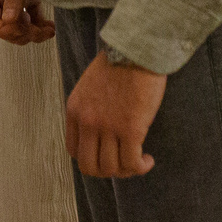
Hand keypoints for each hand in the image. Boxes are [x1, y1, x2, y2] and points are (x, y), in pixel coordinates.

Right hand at [0, 0, 54, 45]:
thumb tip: (9, 21)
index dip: (2, 30)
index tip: (21, 30)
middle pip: (4, 26)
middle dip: (21, 33)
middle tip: (38, 31)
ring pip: (19, 25)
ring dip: (32, 33)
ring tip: (48, 30)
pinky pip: (32, 18)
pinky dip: (40, 26)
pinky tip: (51, 27)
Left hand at [66, 49, 165, 177]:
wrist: (136, 50)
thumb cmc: (119, 63)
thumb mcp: (90, 86)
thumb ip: (90, 109)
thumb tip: (101, 133)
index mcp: (75, 110)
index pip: (74, 150)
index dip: (91, 158)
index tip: (106, 154)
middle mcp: (87, 122)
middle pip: (90, 166)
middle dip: (107, 171)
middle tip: (122, 164)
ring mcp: (108, 127)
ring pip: (112, 168)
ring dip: (126, 170)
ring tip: (139, 161)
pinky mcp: (131, 129)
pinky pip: (131, 162)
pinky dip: (140, 167)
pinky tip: (147, 160)